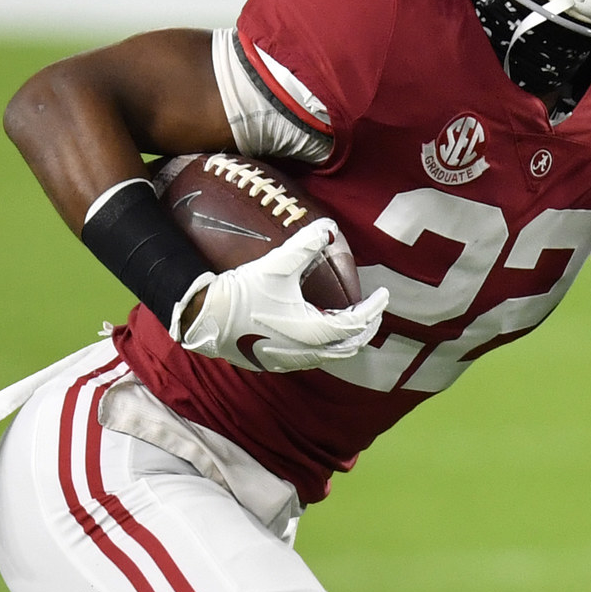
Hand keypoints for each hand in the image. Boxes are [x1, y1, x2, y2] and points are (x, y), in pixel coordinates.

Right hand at [172, 219, 387, 372]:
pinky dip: (324, 347)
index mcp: (313, 330)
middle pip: (350, 346)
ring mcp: (289, 362)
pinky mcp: (274, 364)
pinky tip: (319, 333)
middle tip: (373, 310)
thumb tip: (329, 227)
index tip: (383, 294)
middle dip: (366, 328)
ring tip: (351, 321)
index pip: (357, 323)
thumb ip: (307, 244)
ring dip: (345, 340)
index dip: (374, 308)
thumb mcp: (278, 264)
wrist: (207, 317)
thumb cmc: (243, 291)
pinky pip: (311, 359)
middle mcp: (305, 352)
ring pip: (331, 357)